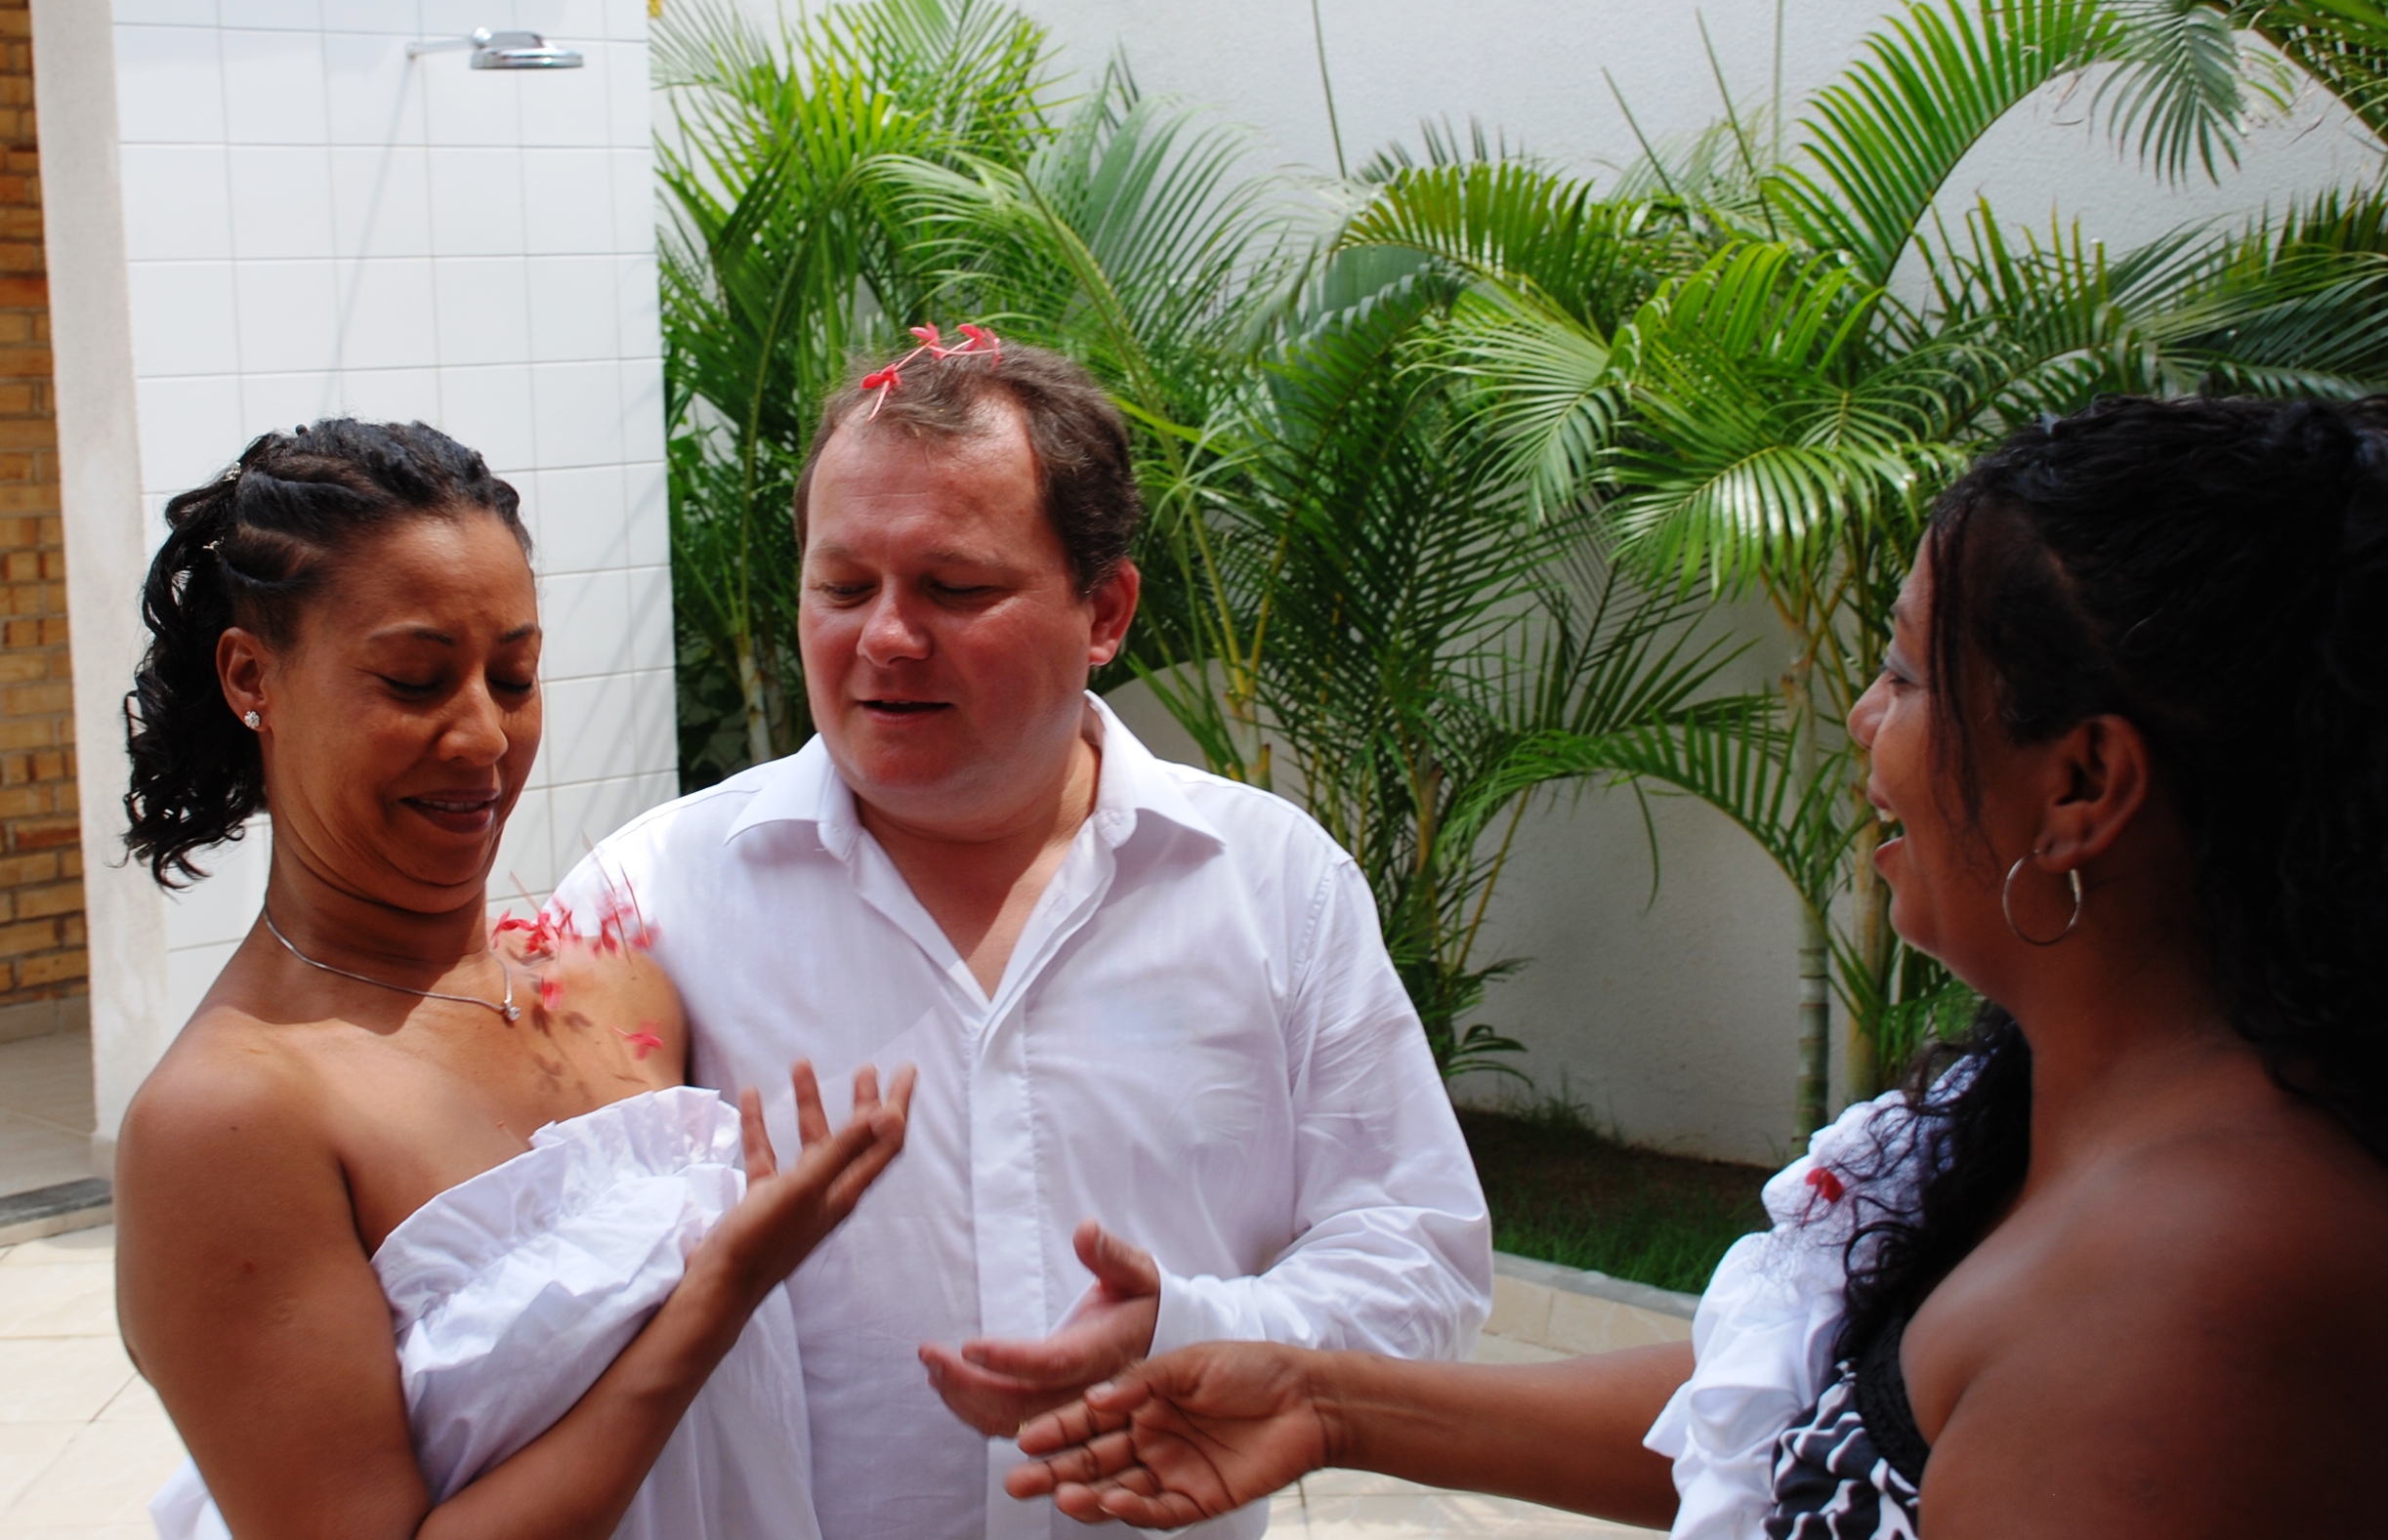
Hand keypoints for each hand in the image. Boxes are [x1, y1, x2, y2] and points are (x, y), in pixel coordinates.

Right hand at [697, 1060, 915, 1306]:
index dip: (898, 1105)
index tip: (906, 1070)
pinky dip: (760, 1126)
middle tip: (867, 1068)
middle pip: (852, 1140)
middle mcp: (826, 1194)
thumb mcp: (806, 1187)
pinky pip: (766, 1154)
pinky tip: (751, 1097)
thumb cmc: (763, 1241)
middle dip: (861, 1103)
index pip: (885, 1142)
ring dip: (808, 1105)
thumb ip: (845, 1149)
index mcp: (845, 1191)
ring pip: (808, 1143)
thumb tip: (891, 1114)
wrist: (716, 1288)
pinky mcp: (763, 1201)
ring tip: (802, 1066)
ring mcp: (794, 1198)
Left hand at [921, 1220, 1160, 1435]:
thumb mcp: (1138, 1271)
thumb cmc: (1144, 1300)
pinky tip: (949, 1387)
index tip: (968, 1346)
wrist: (1162, 1343)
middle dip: (968, 1385)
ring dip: (964, 1401)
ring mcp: (1068, 1410)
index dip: (1010, 1360)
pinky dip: (974, 1413)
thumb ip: (1111, 1254)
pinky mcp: (1055, 1415)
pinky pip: (1010, 1426)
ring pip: (1010, 1423)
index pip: (1052, 1363)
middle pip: (1021, 1405)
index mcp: (1103, 1352)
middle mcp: (1084, 1391)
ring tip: (932, 1369)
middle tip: (930, 1355)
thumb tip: (1085, 1229)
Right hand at [1005, 1341, 1331, 1526]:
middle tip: (1018, 1482)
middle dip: (1055, 1471)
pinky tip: (1111, 1503)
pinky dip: (1134, 1511)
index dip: (1057, 1429)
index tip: (1024, 1437)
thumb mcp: (1190, 1363)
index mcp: (1144, 1403)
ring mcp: (1175, 1472)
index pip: (1090, 1421)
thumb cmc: (1251, 1368)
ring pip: (1119, 1491)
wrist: (1308, 1396)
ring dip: (1088, 1495)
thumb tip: (1094, 1399)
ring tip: (1059, 1496)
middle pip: (1094, 1461)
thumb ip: (1141, 1382)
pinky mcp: (1201, 1499)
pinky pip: (1159, 1511)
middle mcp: (1152, 1440)